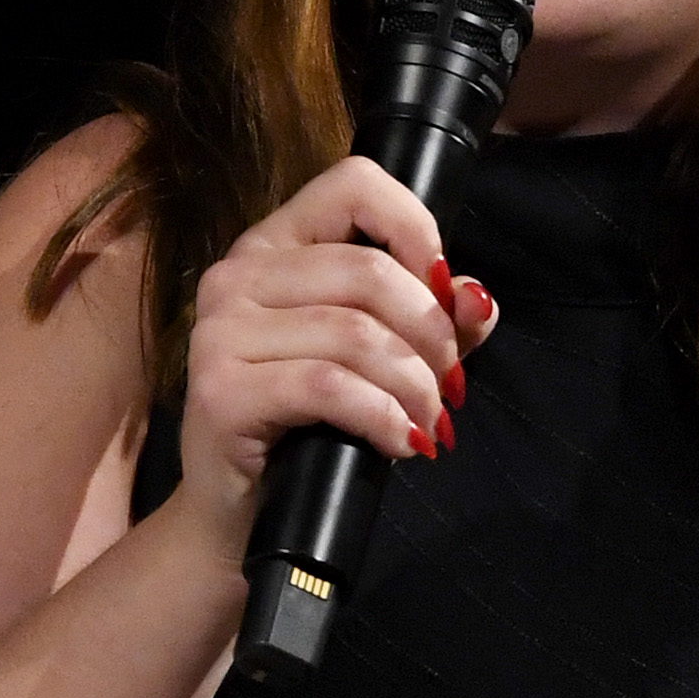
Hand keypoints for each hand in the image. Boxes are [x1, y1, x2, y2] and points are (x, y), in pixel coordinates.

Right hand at [173, 154, 499, 541]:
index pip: (353, 183)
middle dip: (431, 335)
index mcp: (276, 245)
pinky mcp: (220, 389)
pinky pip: (328, 386)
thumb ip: (434, 322)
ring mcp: (220, 329)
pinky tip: (401, 443)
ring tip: (428, 424)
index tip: (444, 291)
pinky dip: (382, 417)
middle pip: (368, 271)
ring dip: (414, 387)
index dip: (415, 228)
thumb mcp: (385, 362)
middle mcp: (238, 273)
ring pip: (355, 334)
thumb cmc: (313, 427)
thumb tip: (478, 299)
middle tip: (449, 389)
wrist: (242, 514)